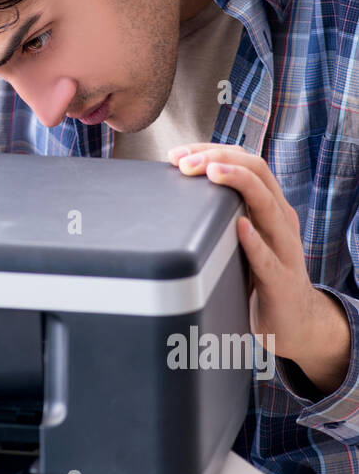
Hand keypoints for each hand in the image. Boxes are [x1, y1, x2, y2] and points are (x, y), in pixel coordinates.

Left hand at [166, 143, 349, 393]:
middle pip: (258, 172)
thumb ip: (222, 214)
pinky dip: (254, 240)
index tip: (179, 153)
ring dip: (238, 184)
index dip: (213, 150)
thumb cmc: (259, 275)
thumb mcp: (242, 236)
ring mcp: (285, 248)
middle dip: (219, 159)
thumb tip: (177, 194)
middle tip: (185, 162)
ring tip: (212, 173)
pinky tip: (239, 226)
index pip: (247, 161)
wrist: (295, 323)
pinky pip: (268, 257)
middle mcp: (281, 219)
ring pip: (268, 205)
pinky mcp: (281, 281)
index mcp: (270, 205)